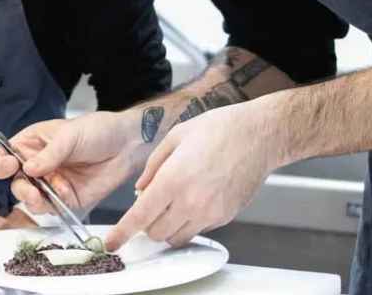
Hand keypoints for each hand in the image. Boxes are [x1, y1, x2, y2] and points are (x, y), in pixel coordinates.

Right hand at [0, 111, 146, 214]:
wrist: (127, 145)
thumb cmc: (97, 130)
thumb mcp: (70, 135)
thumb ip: (50, 153)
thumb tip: (29, 169)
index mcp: (31, 144)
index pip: (3, 156)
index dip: (0, 164)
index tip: (9, 166)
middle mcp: (37, 166)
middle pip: (14, 183)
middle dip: (20, 189)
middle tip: (32, 190)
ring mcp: (50, 184)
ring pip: (30, 200)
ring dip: (34, 201)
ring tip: (44, 196)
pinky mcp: (66, 200)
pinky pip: (52, 209)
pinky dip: (54, 205)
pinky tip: (66, 194)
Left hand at [105, 100, 273, 249]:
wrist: (260, 135)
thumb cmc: (220, 129)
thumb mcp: (176, 136)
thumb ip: (153, 166)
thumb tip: (141, 189)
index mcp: (173, 179)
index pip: (140, 217)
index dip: (122, 232)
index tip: (112, 241)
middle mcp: (191, 201)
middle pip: (156, 233)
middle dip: (147, 224)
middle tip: (151, 204)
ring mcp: (209, 212)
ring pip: (176, 237)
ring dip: (167, 226)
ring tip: (173, 202)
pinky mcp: (225, 217)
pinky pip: (197, 230)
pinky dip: (188, 223)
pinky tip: (194, 199)